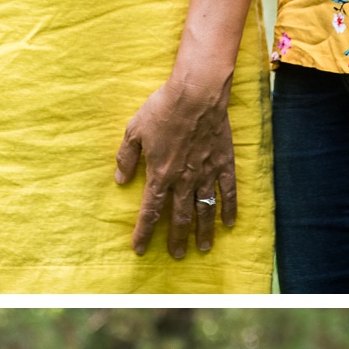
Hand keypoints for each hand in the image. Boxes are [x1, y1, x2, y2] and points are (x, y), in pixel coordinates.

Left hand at [115, 73, 236, 258]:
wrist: (196, 94)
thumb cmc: (162, 109)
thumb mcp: (134, 131)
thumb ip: (126, 158)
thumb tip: (120, 181)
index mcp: (160, 174)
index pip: (150, 211)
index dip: (144, 232)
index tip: (140, 249)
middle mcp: (183, 180)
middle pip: (180, 217)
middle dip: (177, 239)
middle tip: (177, 255)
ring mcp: (205, 173)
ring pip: (205, 210)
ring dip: (203, 231)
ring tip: (202, 248)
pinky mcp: (223, 163)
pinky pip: (228, 191)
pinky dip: (229, 208)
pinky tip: (229, 223)